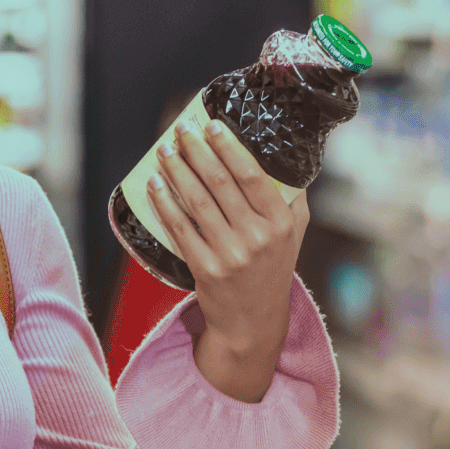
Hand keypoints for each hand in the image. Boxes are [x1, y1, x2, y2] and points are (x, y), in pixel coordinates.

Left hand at [149, 117, 305, 387]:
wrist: (252, 322)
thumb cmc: (272, 270)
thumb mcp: (294, 235)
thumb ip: (292, 198)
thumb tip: (286, 157)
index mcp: (281, 223)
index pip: (252, 176)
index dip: (229, 148)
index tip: (212, 126)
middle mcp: (257, 237)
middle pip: (219, 183)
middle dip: (196, 151)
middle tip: (181, 130)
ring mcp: (230, 254)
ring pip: (196, 201)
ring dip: (176, 171)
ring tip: (165, 151)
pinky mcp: (205, 269)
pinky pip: (179, 228)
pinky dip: (164, 203)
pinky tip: (155, 184)